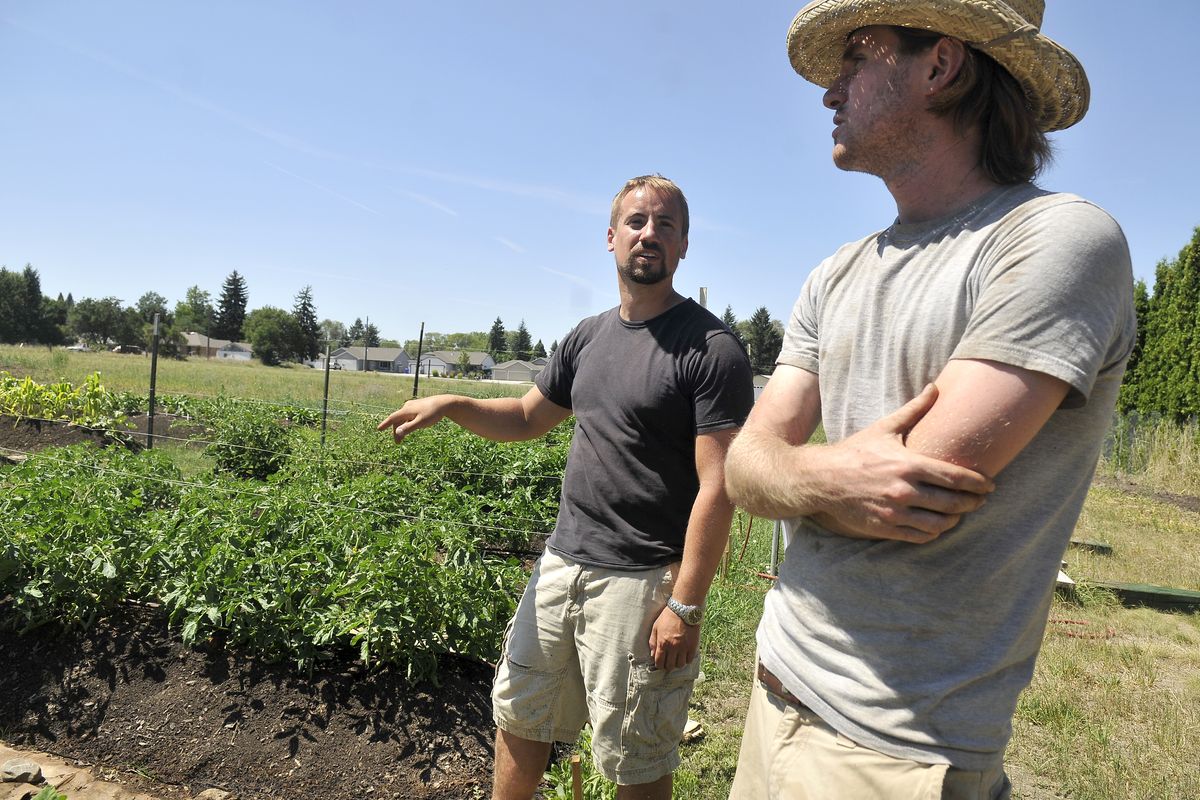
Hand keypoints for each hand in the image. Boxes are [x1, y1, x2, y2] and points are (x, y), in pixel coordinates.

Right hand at [376, 397, 448, 442]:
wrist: (444, 403)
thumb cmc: (433, 413)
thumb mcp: (421, 423)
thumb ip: (409, 428)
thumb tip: (397, 433)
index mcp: (406, 410)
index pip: (392, 418)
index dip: (385, 424)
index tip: (378, 429)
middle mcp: (407, 407)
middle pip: (397, 420)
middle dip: (396, 431)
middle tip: (397, 443)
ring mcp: (412, 407)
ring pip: (403, 419)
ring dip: (401, 428)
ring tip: (402, 439)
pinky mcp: (417, 408)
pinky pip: (408, 417)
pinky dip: (406, 424)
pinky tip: (409, 428)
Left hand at [649, 606, 699, 671]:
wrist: (683, 610)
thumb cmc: (668, 617)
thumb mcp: (655, 627)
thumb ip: (652, 642)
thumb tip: (652, 654)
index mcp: (662, 643)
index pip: (659, 662)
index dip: (659, 665)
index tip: (660, 663)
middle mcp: (673, 647)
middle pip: (670, 666)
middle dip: (667, 665)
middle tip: (668, 662)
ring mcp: (683, 647)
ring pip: (680, 665)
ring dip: (677, 663)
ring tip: (676, 659)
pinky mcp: (692, 646)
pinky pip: (689, 660)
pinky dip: (686, 660)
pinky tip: (684, 655)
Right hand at [812, 384, 993, 542]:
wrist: (820, 479)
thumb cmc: (854, 452)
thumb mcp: (884, 428)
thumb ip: (914, 410)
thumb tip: (934, 387)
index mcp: (909, 464)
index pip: (956, 478)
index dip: (978, 483)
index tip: (989, 485)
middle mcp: (904, 490)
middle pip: (953, 503)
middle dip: (973, 503)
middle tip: (980, 500)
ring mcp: (895, 512)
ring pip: (939, 524)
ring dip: (954, 520)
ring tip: (959, 514)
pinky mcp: (885, 527)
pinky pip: (920, 536)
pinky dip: (933, 533)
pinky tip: (936, 525)